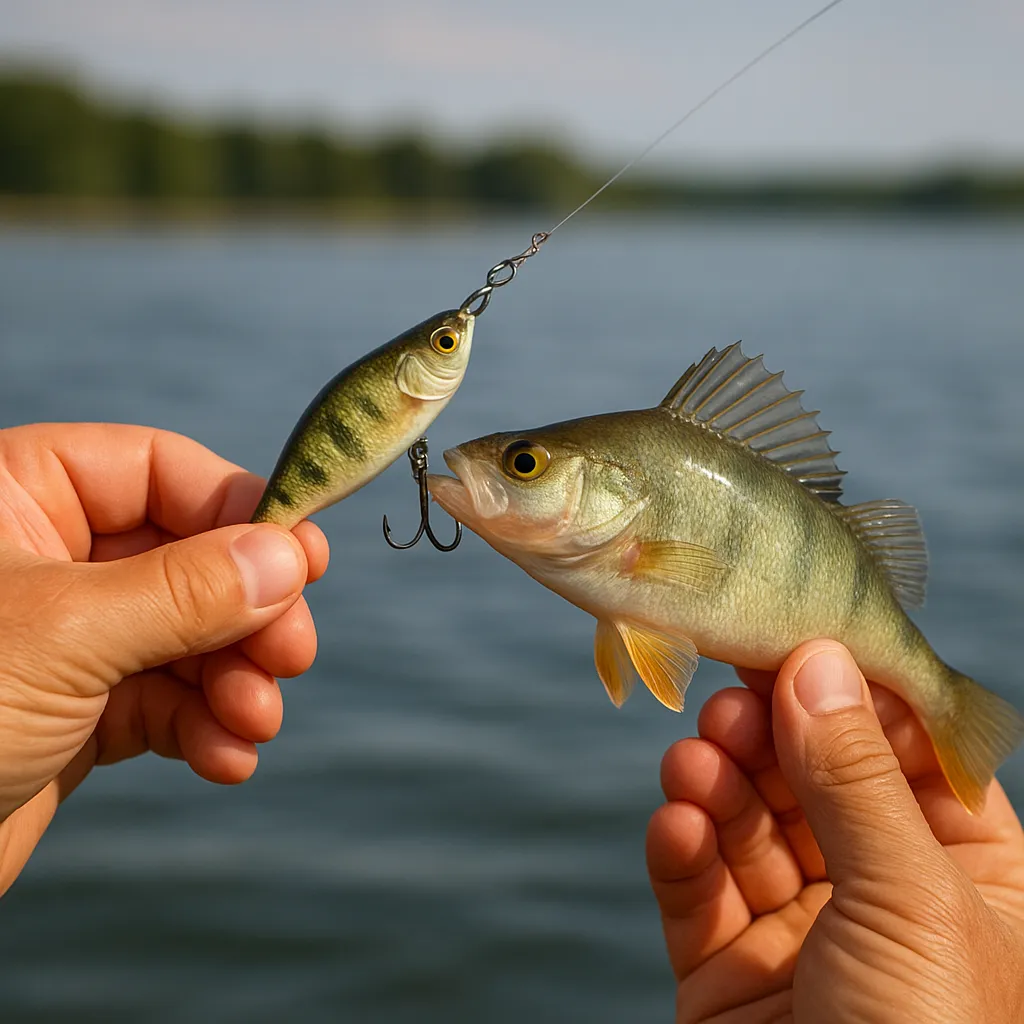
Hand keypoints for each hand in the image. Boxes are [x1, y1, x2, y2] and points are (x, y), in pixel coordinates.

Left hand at [0, 423, 328, 892]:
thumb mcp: (63, 635)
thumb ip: (185, 590)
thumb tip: (289, 556)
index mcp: (18, 496)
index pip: (158, 470)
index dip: (237, 510)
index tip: (303, 560)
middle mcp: (48, 558)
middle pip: (190, 557)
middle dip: (248, 612)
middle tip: (294, 654)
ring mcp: (67, 637)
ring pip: (188, 635)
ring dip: (236, 680)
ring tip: (256, 720)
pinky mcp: (77, 711)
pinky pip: (165, 700)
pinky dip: (206, 727)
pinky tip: (227, 757)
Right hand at [647, 639, 1023, 1022]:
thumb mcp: (911, 901)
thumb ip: (855, 778)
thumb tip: (818, 659)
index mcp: (965, 873)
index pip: (901, 753)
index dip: (847, 693)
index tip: (793, 637)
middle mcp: (878, 893)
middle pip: (811, 778)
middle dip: (769, 734)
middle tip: (730, 699)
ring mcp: (798, 931)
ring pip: (746, 825)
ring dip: (718, 783)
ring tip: (695, 758)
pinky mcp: (727, 971)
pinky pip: (698, 889)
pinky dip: (682, 849)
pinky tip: (676, 822)